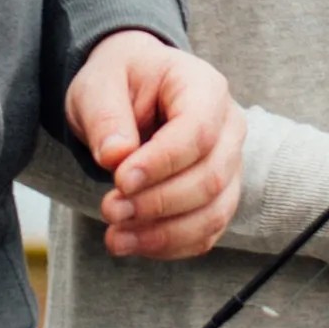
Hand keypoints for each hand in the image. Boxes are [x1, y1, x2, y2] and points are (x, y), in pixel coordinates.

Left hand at [66, 30, 244, 258]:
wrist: (130, 92)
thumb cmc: (120, 81)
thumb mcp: (99, 85)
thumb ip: (106, 117)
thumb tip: (116, 156)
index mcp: (204, 87)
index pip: (198, 132)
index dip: (162, 163)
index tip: (120, 180)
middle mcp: (228, 127)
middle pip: (211, 177)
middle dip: (158, 203)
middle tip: (110, 209)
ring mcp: (229, 164)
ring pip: (214, 212)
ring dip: (164, 233)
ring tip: (116, 237)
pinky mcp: (218, 196)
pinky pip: (207, 231)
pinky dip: (170, 245)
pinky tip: (133, 243)